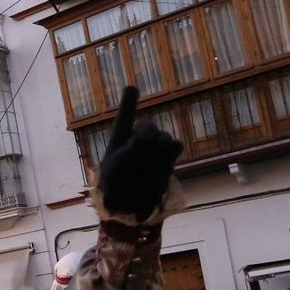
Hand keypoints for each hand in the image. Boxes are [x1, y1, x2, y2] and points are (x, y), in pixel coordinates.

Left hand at [96, 86, 182, 221]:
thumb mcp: (116, 166)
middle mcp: (139, 140)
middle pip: (148, 126)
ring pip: (164, 136)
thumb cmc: (115, 184)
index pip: (125, 118)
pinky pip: (175, 146)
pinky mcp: (168, 158)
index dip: (128, 102)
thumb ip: (131, 149)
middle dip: (147, 132)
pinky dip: (169, 152)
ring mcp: (155, 149)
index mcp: (121, 139)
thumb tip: (146, 138)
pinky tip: (163, 163)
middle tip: (142, 144)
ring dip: (159, 144)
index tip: (131, 87)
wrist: (129, 202)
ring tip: (149, 160)